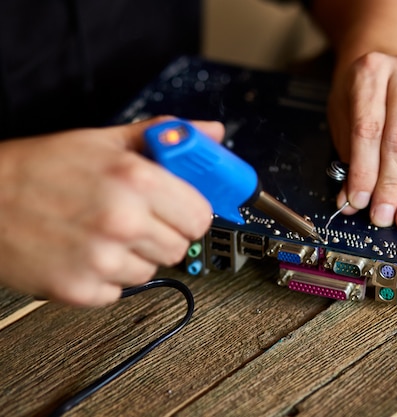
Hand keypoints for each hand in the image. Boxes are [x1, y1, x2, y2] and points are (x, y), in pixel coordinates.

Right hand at [0, 117, 223, 305]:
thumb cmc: (40, 168)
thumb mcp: (106, 140)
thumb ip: (167, 137)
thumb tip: (211, 133)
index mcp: (136, 179)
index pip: (201, 216)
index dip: (189, 212)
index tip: (178, 210)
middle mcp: (123, 220)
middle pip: (179, 247)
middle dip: (161, 234)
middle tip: (134, 219)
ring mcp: (101, 258)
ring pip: (150, 272)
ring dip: (133, 257)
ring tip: (101, 233)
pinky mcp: (80, 289)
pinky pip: (118, 292)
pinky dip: (105, 277)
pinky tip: (83, 252)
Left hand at [328, 52, 396, 231]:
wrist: (389, 62)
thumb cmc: (361, 94)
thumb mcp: (343, 116)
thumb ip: (348, 156)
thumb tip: (353, 202)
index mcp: (371, 72)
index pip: (368, 130)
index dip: (365, 171)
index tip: (360, 202)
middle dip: (392, 186)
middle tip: (385, 217)